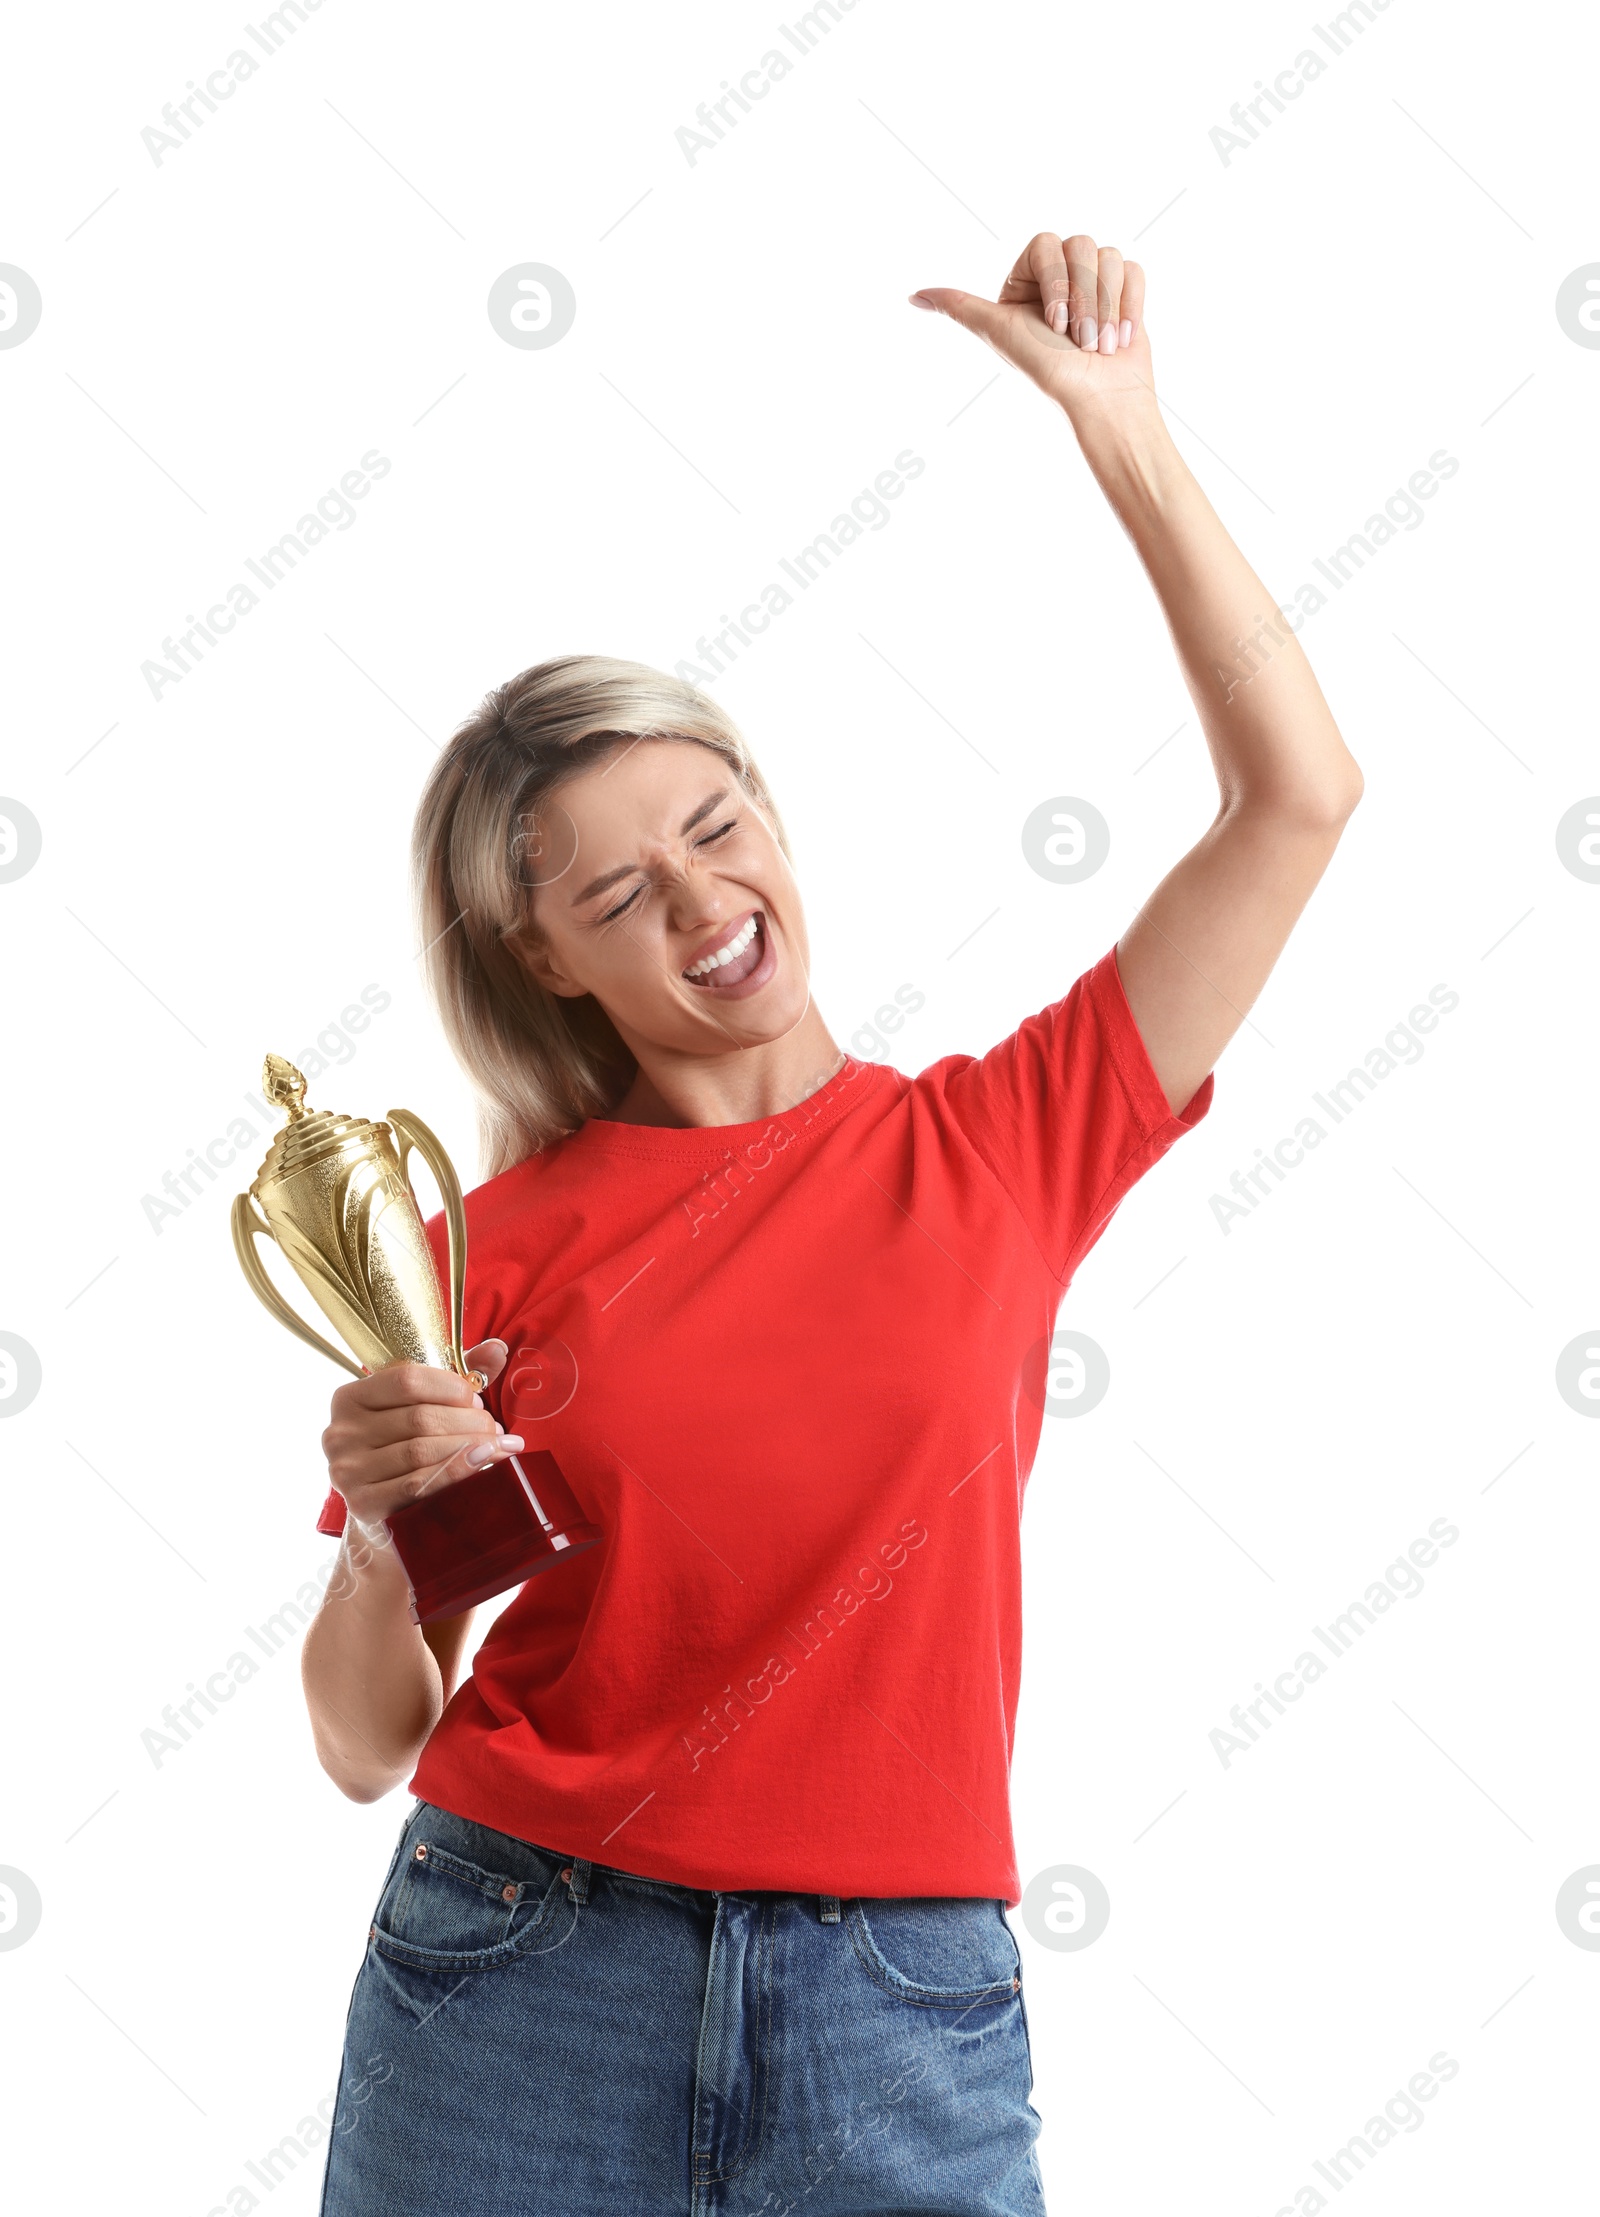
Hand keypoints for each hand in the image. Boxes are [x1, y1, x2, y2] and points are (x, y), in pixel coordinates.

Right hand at [320, 1339, 519, 1546]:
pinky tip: (483, 1463)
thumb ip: (457, 1379)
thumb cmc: (405, 1450)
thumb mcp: (424, 1408)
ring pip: (421, 1450)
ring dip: (470, 1446)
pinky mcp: (361, 1503)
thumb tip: (498, 1348)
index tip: (478, 1400)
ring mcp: (346, 1470)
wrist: (385, 1513)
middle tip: (496, 1429)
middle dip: (468, 1422)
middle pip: (419, 1418)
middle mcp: (340, 1432)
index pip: (406, 1379)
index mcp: (350, 1398)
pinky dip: (456, 1471)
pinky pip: (417, 1484)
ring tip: (498, 1446)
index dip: (451, 1387)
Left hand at [911, 231, 1156, 427]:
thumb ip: (960, 309)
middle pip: (1081, 244)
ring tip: (1101, 344)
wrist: (1103, 403)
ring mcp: (1093, 285)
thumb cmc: (1051, 372)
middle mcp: (1058, 279)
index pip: (1047, 243)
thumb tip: (913, 296)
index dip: (1056, 281)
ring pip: (1109, 256)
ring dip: (1108, 307)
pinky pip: (1132, 270)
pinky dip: (1130, 306)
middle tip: (1079, 340)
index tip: (1054, 325)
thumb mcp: (999, 334)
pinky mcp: (1124, 293)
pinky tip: (1121, 338)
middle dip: (1084, 297)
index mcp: (1025, 283)